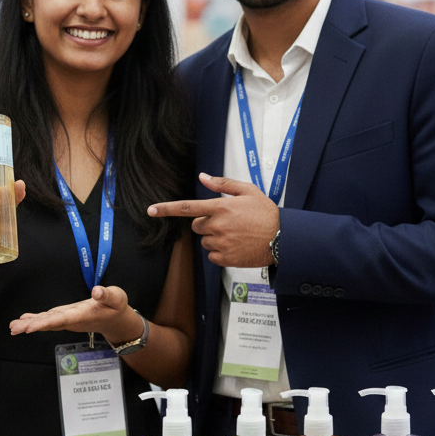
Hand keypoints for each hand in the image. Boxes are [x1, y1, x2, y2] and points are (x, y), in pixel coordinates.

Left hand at [10, 285, 143, 344]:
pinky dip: (35, 320)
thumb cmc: (117, 307)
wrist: (117, 320)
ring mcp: (67, 319)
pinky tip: (23, 320)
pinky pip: (48, 320)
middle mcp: (72, 320)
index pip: (61, 319)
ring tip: (13, 327)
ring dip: (29, 324)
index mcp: (82, 315)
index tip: (30, 327)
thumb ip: (107, 295)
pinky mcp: (66, 316)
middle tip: (14, 329)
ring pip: (46, 323)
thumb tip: (97, 291)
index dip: (45, 323)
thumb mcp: (117, 297)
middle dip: (31, 326)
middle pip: (49, 324)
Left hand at [147, 172, 279, 267]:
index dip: (166, 208)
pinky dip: (220, 253)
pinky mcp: (225, 258)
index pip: (187, 207)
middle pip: (197, 226)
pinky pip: (212, 256)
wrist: (283, 238)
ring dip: (215, 238)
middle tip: (227, 222)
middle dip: (207, 224)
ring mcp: (221, 243)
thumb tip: (203, 176)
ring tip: (236, 235)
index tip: (150, 210)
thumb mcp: (248, 191)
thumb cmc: (266, 213)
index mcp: (221, 207)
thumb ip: (223, 184)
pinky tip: (236, 246)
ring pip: (205, 241)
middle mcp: (218, 225)